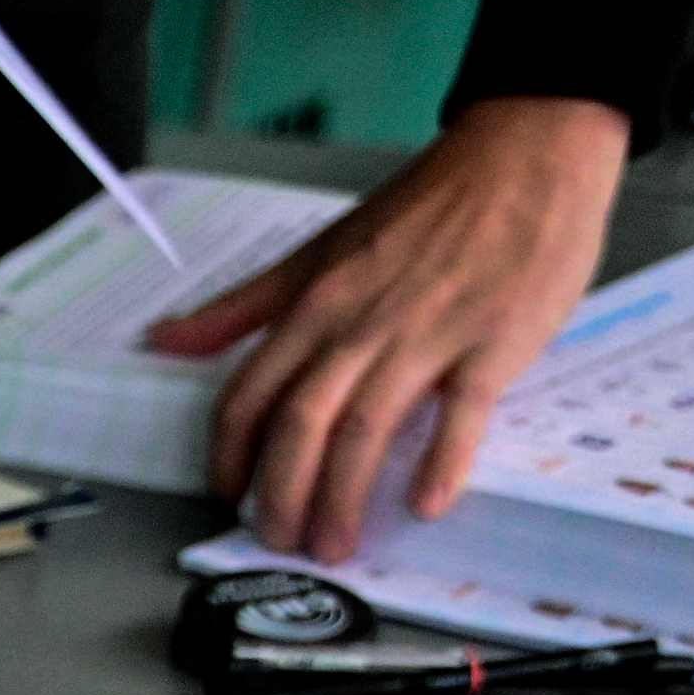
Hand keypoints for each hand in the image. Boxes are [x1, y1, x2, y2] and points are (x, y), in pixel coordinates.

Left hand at [148, 100, 629, 565]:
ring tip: (336, 545)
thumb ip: (247, 305)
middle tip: (281, 543)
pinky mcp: (494, 339)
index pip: (251, 392)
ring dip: (344, 496)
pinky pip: (462, 411)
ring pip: (366, 426)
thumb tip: (166, 338)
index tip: (230, 497)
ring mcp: (429, 331)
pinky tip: (427, 505)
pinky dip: (442, 462)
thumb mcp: (322, 248)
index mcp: (318, 302)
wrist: (527, 149)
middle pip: (301, 422)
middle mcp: (362, 322)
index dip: (231, 455)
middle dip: (281, 494)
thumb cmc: (428, 204)